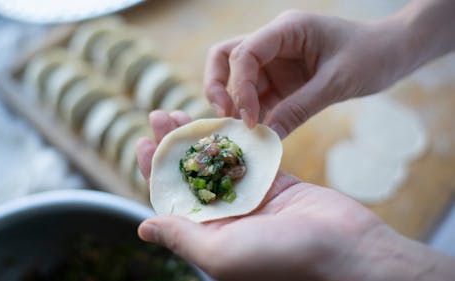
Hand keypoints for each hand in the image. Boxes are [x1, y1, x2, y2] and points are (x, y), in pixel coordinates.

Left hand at [135, 110, 447, 280]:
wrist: (345, 251)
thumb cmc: (280, 258)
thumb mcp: (220, 252)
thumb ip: (182, 237)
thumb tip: (143, 227)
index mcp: (209, 236)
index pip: (172, 199)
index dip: (154, 170)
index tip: (143, 142)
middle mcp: (227, 218)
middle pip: (192, 175)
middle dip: (173, 146)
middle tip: (159, 116)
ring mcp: (252, 199)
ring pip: (217, 161)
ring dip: (198, 137)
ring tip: (179, 112)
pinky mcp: (275, 184)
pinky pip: (248, 157)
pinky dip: (233, 139)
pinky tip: (218, 119)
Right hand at [204, 10, 412, 137]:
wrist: (393, 53)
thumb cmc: (371, 55)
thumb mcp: (337, 82)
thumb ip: (300, 107)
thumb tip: (267, 136)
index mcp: (286, 30)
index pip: (244, 53)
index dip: (238, 86)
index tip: (249, 119)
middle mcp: (274, 43)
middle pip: (226, 58)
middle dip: (218, 87)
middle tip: (226, 118)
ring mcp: (275, 63)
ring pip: (238, 80)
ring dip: (236, 106)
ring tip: (243, 134)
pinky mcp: (282, 82)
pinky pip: (259, 98)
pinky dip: (255, 115)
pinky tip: (260, 135)